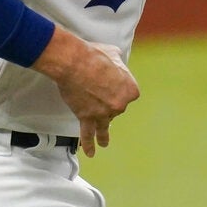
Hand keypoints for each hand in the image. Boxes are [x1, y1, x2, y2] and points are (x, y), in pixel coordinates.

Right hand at [33, 29, 140, 156]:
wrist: (76, 63)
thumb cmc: (94, 56)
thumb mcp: (114, 54)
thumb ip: (118, 62)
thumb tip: (117, 61)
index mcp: (130, 89)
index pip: (129, 94)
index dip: (118, 89)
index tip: (111, 85)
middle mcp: (120, 104)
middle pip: (116, 108)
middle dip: (107, 103)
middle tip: (96, 92)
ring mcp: (103, 113)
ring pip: (105, 127)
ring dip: (104, 136)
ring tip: (105, 143)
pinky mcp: (87, 117)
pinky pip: (88, 134)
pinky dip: (89, 144)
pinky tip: (91, 152)